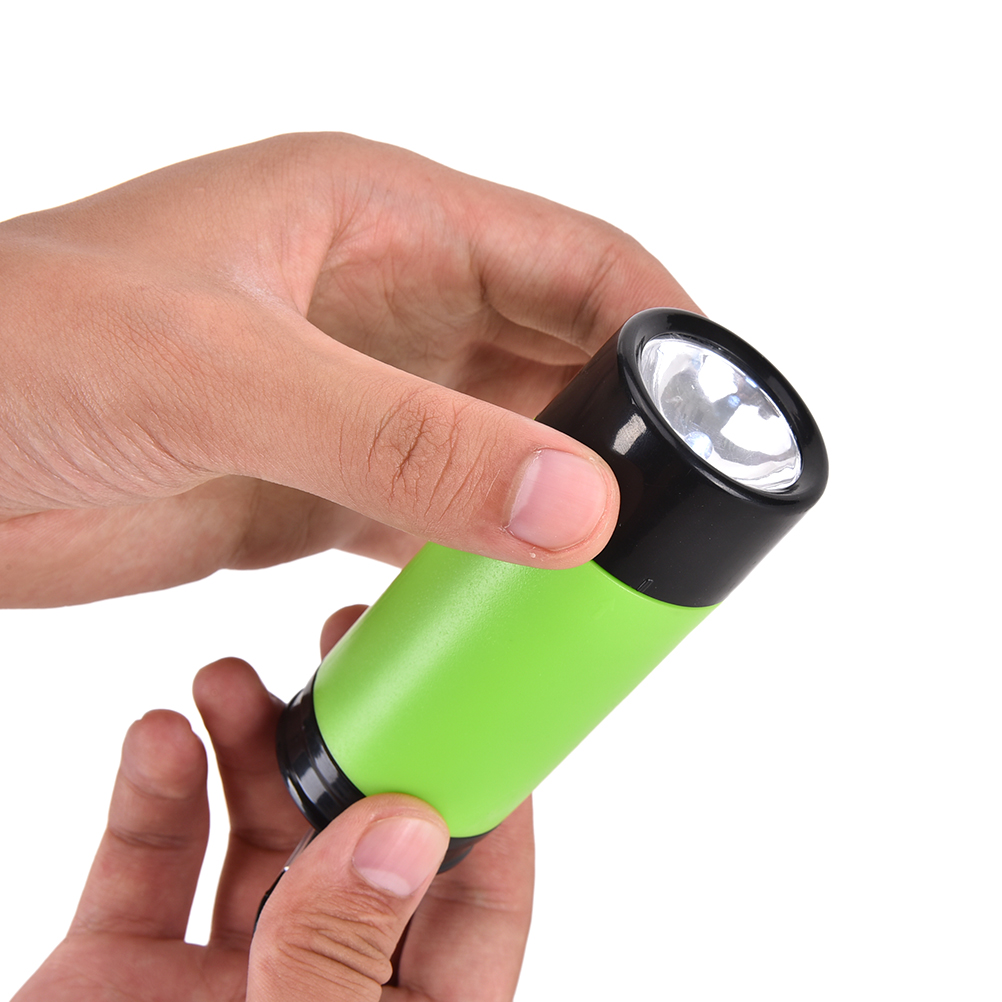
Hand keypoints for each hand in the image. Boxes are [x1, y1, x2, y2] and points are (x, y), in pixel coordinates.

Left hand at [0, 132, 694, 604]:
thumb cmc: (16, 351)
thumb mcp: (222, 374)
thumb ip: (401, 438)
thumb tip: (575, 501)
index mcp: (378, 219)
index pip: (572, 257)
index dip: (662, 326)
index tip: (720, 418)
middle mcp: (381, 303)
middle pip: (554, 360)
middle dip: (623, 433)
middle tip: (676, 520)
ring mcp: (354, 398)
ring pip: (502, 447)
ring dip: (555, 507)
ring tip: (609, 575)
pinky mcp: (316, 483)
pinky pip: (435, 518)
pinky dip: (478, 562)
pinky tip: (504, 604)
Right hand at [15, 607, 533, 1000]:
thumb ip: (344, 965)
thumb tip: (405, 828)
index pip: (474, 898)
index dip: (482, 793)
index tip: (468, 696)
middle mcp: (317, 990)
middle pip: (357, 838)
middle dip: (351, 739)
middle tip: (342, 647)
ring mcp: (216, 979)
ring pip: (255, 832)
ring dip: (248, 746)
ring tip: (229, 682)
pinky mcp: (117, 972)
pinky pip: (148, 859)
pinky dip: (154, 789)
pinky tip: (157, 739)